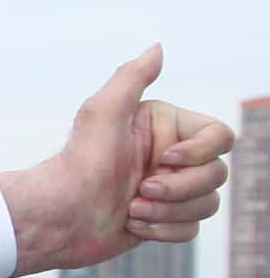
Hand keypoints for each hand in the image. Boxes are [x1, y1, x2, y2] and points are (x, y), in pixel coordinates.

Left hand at [0, 45, 234, 275]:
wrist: (56, 217)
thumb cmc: (78, 162)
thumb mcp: (103, 112)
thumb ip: (132, 77)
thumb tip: (157, 48)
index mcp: (165, 129)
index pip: (220, 137)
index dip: (201, 152)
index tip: (165, 158)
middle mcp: (169, 157)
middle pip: (217, 174)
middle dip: (180, 187)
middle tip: (140, 188)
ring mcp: (167, 190)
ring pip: (207, 203)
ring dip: (168, 210)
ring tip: (131, 208)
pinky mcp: (161, 219)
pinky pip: (191, 229)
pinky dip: (163, 229)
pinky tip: (132, 224)